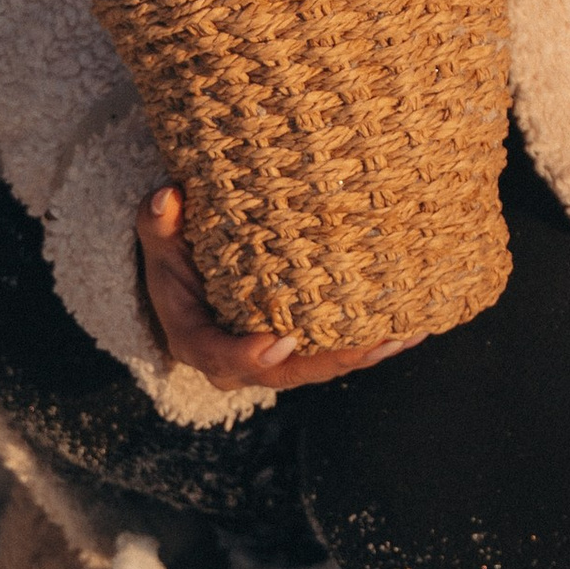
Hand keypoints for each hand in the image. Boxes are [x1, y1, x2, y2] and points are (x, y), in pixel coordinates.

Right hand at [135, 185, 420, 390]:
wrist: (189, 280)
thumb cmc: (176, 256)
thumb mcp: (160, 240)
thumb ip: (158, 222)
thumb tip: (167, 197)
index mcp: (197, 340)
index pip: (220, 356)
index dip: (249, 355)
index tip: (280, 339)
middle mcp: (238, 361)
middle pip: (286, 371)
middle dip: (331, 360)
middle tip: (372, 343)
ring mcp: (271, 359)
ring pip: (319, 366)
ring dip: (363, 354)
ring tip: (403, 334)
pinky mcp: (297, 349)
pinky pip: (334, 353)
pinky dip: (370, 343)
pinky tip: (411, 327)